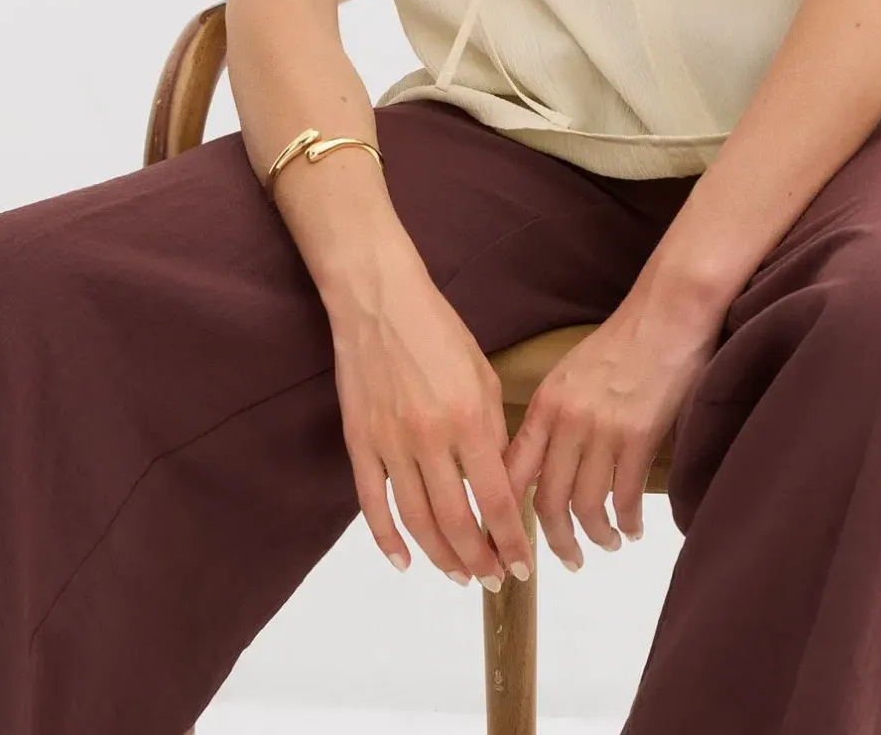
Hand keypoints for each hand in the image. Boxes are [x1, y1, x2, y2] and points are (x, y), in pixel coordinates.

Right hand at [329, 242, 534, 590]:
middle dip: (479, 560)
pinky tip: (403, 561)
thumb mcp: (482, 374)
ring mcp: (389, 443)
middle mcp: (429, 439)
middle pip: (457, 522)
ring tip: (458, 575)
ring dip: (440, 557)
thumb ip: (492, 432)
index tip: (521, 567)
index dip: (511, 541)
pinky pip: (371, 504)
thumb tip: (501, 484)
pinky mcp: (359, 441)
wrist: (380, 300)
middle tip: (492, 580)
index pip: (496, 500)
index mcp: (468, 419)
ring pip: (416, 522)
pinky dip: (386, 540)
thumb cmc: (438, 330)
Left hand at [501, 284, 725, 569]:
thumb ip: (553, 417)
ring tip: (607, 545)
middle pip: (548, 502)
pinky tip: (633, 528)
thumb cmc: (622, 340)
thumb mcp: (570, 375)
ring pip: (586, 506)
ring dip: (596, 537)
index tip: (508, 543)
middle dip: (556, 541)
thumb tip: (540, 464)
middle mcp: (567, 421)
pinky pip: (625, 497)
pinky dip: (627, 522)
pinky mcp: (639, 436)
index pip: (511, 472)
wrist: (666, 313)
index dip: (505, 515)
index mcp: (545, 405)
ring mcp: (603, 430)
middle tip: (567, 561)